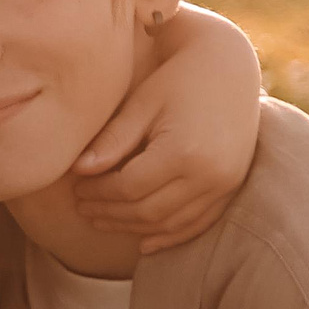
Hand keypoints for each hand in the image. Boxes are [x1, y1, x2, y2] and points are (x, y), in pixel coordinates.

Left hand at [74, 2, 262, 252]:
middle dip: (110, 213)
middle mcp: (209, 174)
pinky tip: (144, 242)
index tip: (76, 190)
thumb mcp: (141, 105)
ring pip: (170, 223)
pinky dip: (169, 235)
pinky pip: (197, 223)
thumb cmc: (177, 79)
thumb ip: (112, 141)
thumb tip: (77, 172)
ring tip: (102, 220)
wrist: (228, 65)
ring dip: (133, 227)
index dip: (98, 193)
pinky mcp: (232, 187)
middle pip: (147, 210)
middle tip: (82, 207)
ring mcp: (224, 184)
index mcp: (183, 152)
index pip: (128, 188)